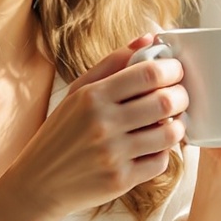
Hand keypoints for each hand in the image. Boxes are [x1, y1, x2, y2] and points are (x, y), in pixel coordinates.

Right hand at [0, 37, 187, 220]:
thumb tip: (148, 38)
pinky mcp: (120, 180)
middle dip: (181, 96)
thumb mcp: (77, 92)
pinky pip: (160, 162)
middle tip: (179, 96)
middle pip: (165, 101)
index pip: (148, 74)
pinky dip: (163, 152)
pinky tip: (153, 146)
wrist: (39, 182)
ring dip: (177, 125)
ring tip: (170, 122)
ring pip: (169, 133)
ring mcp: (112, 154)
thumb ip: (113, 63)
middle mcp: (102, 123)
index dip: (171, 69)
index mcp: (92, 96)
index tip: (174, 71)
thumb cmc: (61, 132)